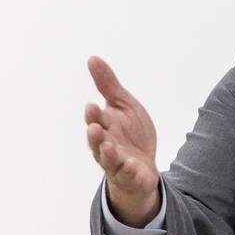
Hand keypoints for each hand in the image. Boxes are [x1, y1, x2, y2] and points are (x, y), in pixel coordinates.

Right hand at [85, 55, 160, 226]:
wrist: (142, 166)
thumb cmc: (129, 133)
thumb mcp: (123, 105)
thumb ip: (108, 86)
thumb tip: (92, 59)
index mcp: (104, 126)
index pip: (96, 119)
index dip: (94, 114)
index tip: (92, 106)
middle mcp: (106, 145)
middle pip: (97, 141)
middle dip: (95, 135)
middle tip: (95, 127)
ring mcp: (116, 163)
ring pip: (108, 160)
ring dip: (107, 154)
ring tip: (109, 147)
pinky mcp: (130, 175)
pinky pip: (128, 174)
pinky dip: (128, 170)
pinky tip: (132, 164)